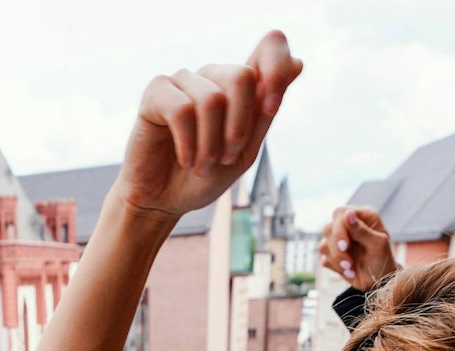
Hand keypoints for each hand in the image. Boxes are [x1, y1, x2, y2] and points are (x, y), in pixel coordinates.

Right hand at [113, 32, 302, 222]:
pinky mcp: (156, 92)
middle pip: (242, 76)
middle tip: (227, 158)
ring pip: (211, 98)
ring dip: (210, 143)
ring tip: (202, 166)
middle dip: (238, 127)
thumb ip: (266, 111)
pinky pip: (181, 110)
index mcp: (241, 86)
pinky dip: (188, 143)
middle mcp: (213, 76)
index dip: (278, 68)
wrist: (166, 201)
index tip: (271, 108)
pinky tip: (185, 159)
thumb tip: (298, 63)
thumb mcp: (246, 150)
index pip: (271, 46)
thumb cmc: (205, 176)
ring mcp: (183, 80)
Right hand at [318, 205, 398, 289]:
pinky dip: (336, 267)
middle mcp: (348, 225)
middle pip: (328, 229)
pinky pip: (324, 258)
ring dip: (337, 260)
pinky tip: (349, 271)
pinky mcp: (332, 255)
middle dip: (336, 248)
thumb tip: (348, 214)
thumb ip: (362, 230)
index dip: (339, 228)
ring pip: (323, 245)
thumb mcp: (378, 244)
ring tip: (351, 268)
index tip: (345, 246)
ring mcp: (339, 240)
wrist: (380, 282)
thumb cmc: (384, 260)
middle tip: (348, 263)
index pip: (341, 213)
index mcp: (363, 216)